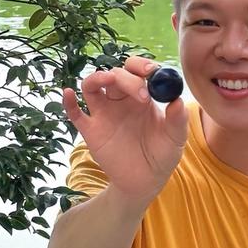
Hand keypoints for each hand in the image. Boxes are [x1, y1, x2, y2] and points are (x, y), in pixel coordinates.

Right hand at [62, 56, 188, 202]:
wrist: (145, 181)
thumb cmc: (162, 155)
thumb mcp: (175, 138)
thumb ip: (177, 120)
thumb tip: (178, 101)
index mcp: (141, 95)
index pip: (137, 70)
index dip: (142, 66)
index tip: (152, 72)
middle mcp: (120, 100)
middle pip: (115, 75)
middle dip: (128, 78)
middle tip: (142, 95)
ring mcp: (103, 114)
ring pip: (91, 86)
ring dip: (97, 77)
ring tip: (109, 79)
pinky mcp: (90, 131)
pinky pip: (75, 114)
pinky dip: (69, 102)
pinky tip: (69, 93)